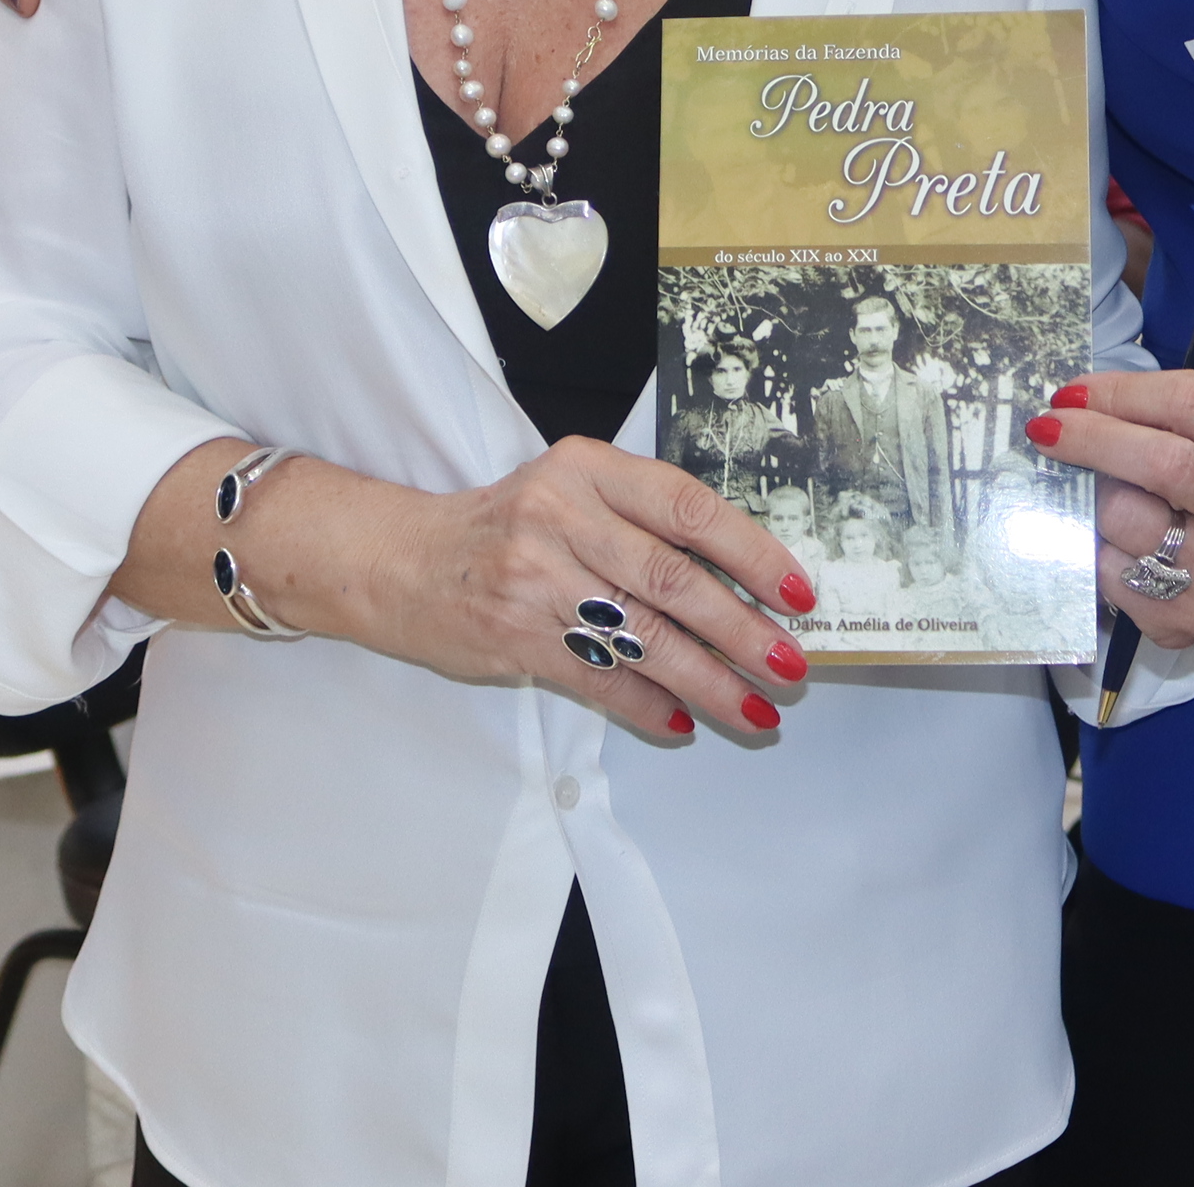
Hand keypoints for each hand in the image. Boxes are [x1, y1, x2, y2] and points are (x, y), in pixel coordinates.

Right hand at [119, 436, 816, 747]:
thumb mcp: (566, 493)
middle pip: (670, 579)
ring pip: (640, 637)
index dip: (751, 551)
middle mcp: (559, 516)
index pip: (686, 506)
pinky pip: (594, 679)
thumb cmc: (501, 528)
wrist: (394, 559)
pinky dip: (643, 706)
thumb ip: (638, 522)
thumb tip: (742, 582)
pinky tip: (680, 724)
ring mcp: (532, 578)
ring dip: (706, 681)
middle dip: (741, 630)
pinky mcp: (510, 637)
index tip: (799, 592)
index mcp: (584, 468)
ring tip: (754, 710)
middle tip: (790, 665)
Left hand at [1025, 371, 1193, 651]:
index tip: (1070, 394)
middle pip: (1167, 463)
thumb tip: (1069, 404)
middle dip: (1094, 438)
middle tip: (1046, 430)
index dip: (1122, 392)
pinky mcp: (1191, 616)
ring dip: (1093, 501)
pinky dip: (1095, 552)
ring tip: (1096, 500)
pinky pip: (1112, 571)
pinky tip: (1110, 548)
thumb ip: (1148, 416)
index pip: (1192, 403)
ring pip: (1127, 518)